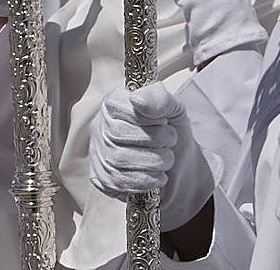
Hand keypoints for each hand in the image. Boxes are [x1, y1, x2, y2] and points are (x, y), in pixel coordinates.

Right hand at [89, 82, 214, 231]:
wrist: (180, 169)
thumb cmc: (171, 133)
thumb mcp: (173, 109)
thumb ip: (159, 98)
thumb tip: (137, 100)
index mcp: (115, 103)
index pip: (121, 106)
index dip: (149, 117)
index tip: (164, 121)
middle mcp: (101, 126)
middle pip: (118, 133)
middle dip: (154, 140)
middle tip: (170, 142)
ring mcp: (98, 153)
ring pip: (118, 159)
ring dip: (153, 162)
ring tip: (166, 159)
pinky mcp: (101, 179)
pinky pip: (118, 181)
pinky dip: (145, 180)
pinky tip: (156, 175)